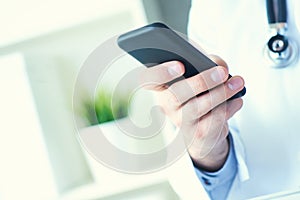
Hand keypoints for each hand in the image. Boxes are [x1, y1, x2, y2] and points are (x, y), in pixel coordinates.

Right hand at [140, 56, 243, 171]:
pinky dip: (228, 108)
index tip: (179, 66)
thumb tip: (219, 65)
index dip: (160, 73)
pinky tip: (237, 99)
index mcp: (163, 86)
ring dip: (220, 93)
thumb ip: (205, 61)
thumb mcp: (199, 71)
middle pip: (176, 94)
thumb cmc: (200, 92)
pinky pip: (213, 121)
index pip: (148, 80)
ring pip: (197, 108)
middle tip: (221, 72)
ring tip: (238, 82)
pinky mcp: (196, 135)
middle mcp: (167, 105)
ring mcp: (181, 122)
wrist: (205, 127)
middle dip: (201, 81)